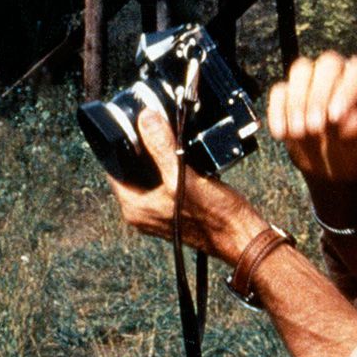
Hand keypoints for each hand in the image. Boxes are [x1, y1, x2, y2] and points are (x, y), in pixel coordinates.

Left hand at [106, 106, 268, 260]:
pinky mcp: (176, 208)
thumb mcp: (184, 175)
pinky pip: (166, 181)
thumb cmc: (216, 217)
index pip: (113, 169)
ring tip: (170, 138)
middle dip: (142, 148)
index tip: (130, 125)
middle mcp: (143, 212)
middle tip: (154, 126)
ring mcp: (159, 211)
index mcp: (135, 208)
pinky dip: (172, 167)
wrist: (243, 237)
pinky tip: (185, 156)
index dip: (120, 145)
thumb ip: (161, 147)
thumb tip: (145, 119)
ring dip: (159, 156)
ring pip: (150, 175)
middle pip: (132, 170)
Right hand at [267, 52, 356, 184]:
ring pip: (301, 70)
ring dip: (297, 101)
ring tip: (299, 132)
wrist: (334, 165)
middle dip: (319, 95)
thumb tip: (351, 120)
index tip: (336, 118)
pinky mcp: (288, 93)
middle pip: (328, 64)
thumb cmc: (356, 151)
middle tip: (315, 127)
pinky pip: (279, 92)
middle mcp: (339, 74)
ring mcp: (312, 80)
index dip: (347, 90)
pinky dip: (278, 112)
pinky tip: (282, 134)